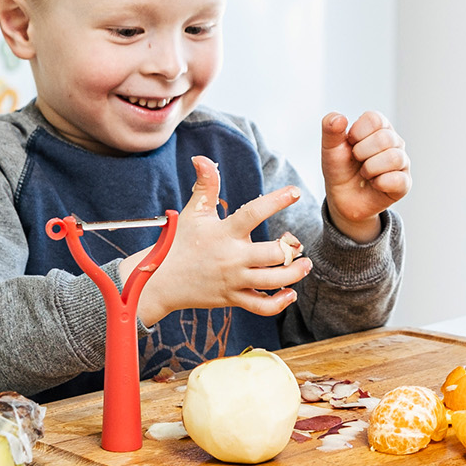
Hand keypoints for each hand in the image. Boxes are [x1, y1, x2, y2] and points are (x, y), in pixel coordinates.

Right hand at [125, 156, 311, 325]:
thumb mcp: (194, 212)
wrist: (160, 281)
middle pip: (272, 255)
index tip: (295, 191)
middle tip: (296, 243)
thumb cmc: (180, 242)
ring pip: (273, 281)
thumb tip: (202, 158)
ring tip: (304, 265)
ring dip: (295, 273)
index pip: (253, 213)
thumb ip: (205, 185)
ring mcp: (233, 281)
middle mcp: (231, 258)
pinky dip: (280, 302)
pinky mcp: (233, 299)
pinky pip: (262, 307)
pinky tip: (290, 292)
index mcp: (223, 233)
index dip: (276, 201)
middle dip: (292, 249)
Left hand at [321, 111, 410, 241]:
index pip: (375, 119)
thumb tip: (339, 118)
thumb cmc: (340, 168)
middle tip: (357, 161)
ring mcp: (402, 162)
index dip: (357, 133)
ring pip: (394, 158)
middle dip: (362, 153)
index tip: (350, 143)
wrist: (342, 198)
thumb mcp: (330, 147)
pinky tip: (374, 184)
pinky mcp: (404, 183)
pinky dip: (379, 183)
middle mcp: (394, 142)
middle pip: (384, 138)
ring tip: (365, 174)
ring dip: (370, 169)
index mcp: (378, 127)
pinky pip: (398, 180)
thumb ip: (330, 128)